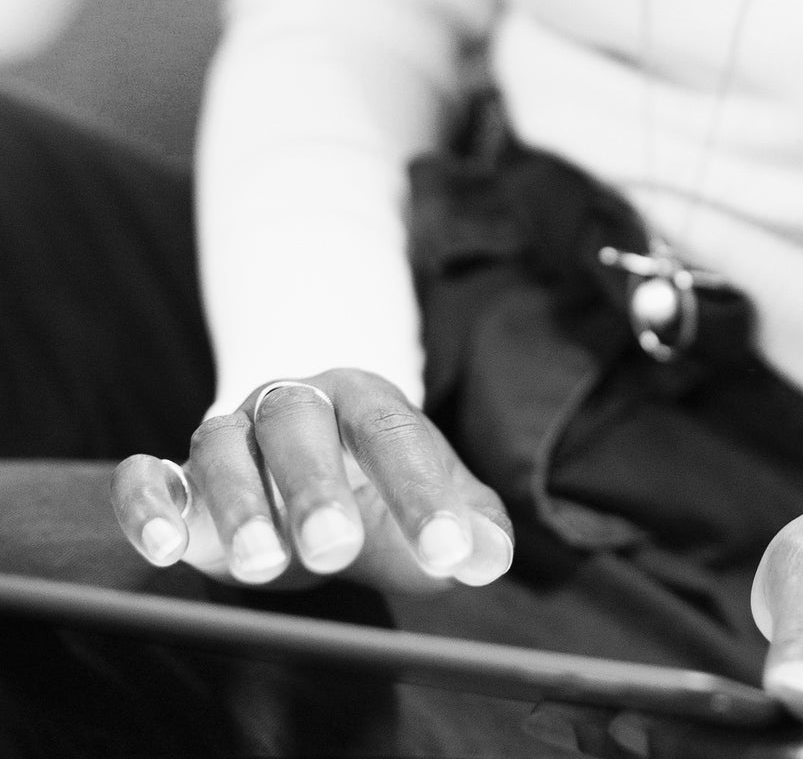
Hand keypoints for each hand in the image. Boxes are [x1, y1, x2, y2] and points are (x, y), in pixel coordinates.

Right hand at [110, 369, 513, 593]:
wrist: (310, 467)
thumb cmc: (379, 493)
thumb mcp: (432, 506)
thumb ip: (469, 526)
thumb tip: (491, 556)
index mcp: (363, 401)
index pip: (394, 434)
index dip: (421, 491)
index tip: (447, 550)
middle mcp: (292, 405)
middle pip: (300, 427)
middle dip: (316, 487)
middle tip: (335, 548)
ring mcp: (230, 435)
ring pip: (224, 449)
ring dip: (238, 503)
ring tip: (259, 565)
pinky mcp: (176, 477)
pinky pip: (147, 475)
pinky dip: (146, 503)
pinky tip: (164, 547)